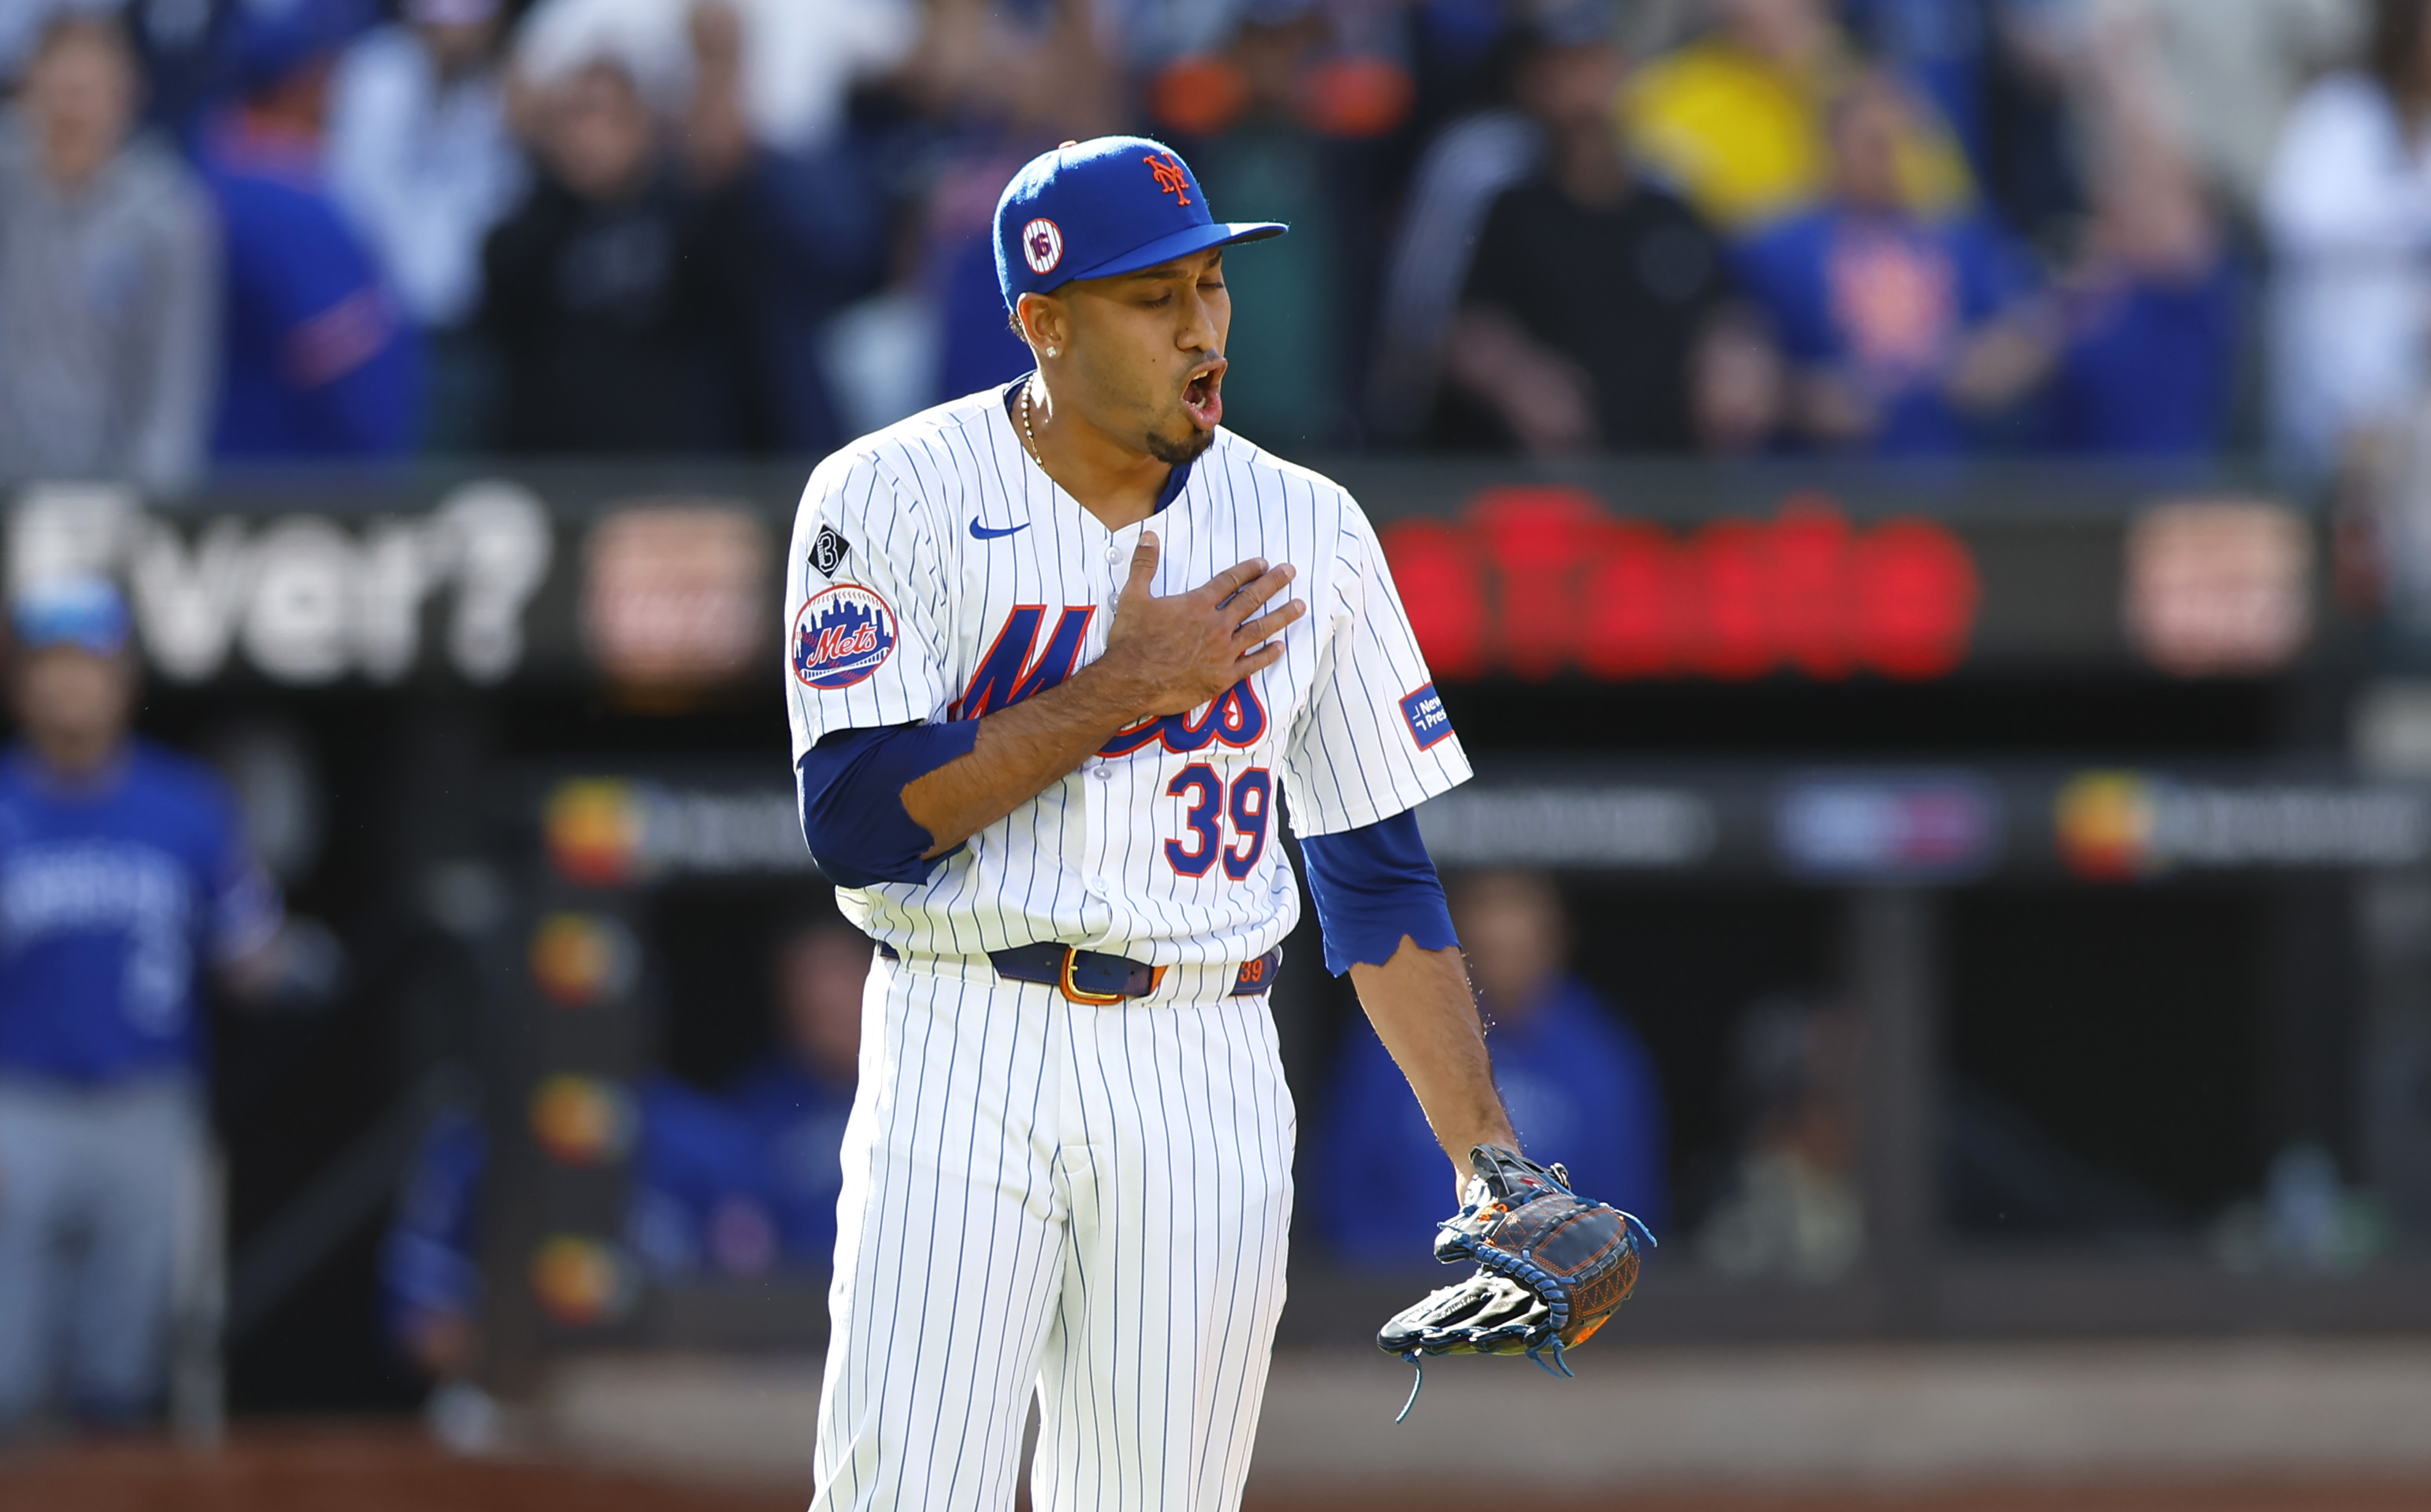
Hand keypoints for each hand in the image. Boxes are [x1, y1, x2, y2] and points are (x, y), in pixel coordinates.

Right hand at [1097, 534, 1302, 719]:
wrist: (1129, 681)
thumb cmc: (1130, 641)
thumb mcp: (1132, 596)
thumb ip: (1144, 564)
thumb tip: (1148, 536)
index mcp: (1197, 604)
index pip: (1230, 581)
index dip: (1248, 570)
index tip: (1263, 563)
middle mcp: (1215, 625)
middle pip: (1251, 599)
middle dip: (1273, 584)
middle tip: (1290, 572)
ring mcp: (1222, 652)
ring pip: (1259, 629)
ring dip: (1281, 616)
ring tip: (1299, 605)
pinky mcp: (1222, 677)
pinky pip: (1252, 664)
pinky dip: (1268, 655)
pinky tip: (1281, 647)